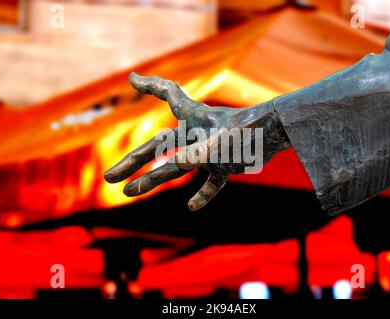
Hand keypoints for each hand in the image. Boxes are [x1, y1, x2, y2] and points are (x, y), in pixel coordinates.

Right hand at [104, 73, 289, 210]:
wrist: (279, 138)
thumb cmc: (251, 134)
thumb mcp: (221, 144)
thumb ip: (196, 153)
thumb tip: (174, 164)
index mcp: (194, 117)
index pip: (168, 94)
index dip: (151, 86)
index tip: (133, 79)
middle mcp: (197, 134)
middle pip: (157, 147)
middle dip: (132, 161)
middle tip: (110, 177)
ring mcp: (209, 151)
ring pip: (175, 167)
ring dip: (153, 180)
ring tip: (129, 192)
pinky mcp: (224, 166)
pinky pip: (210, 182)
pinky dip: (202, 194)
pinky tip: (192, 207)